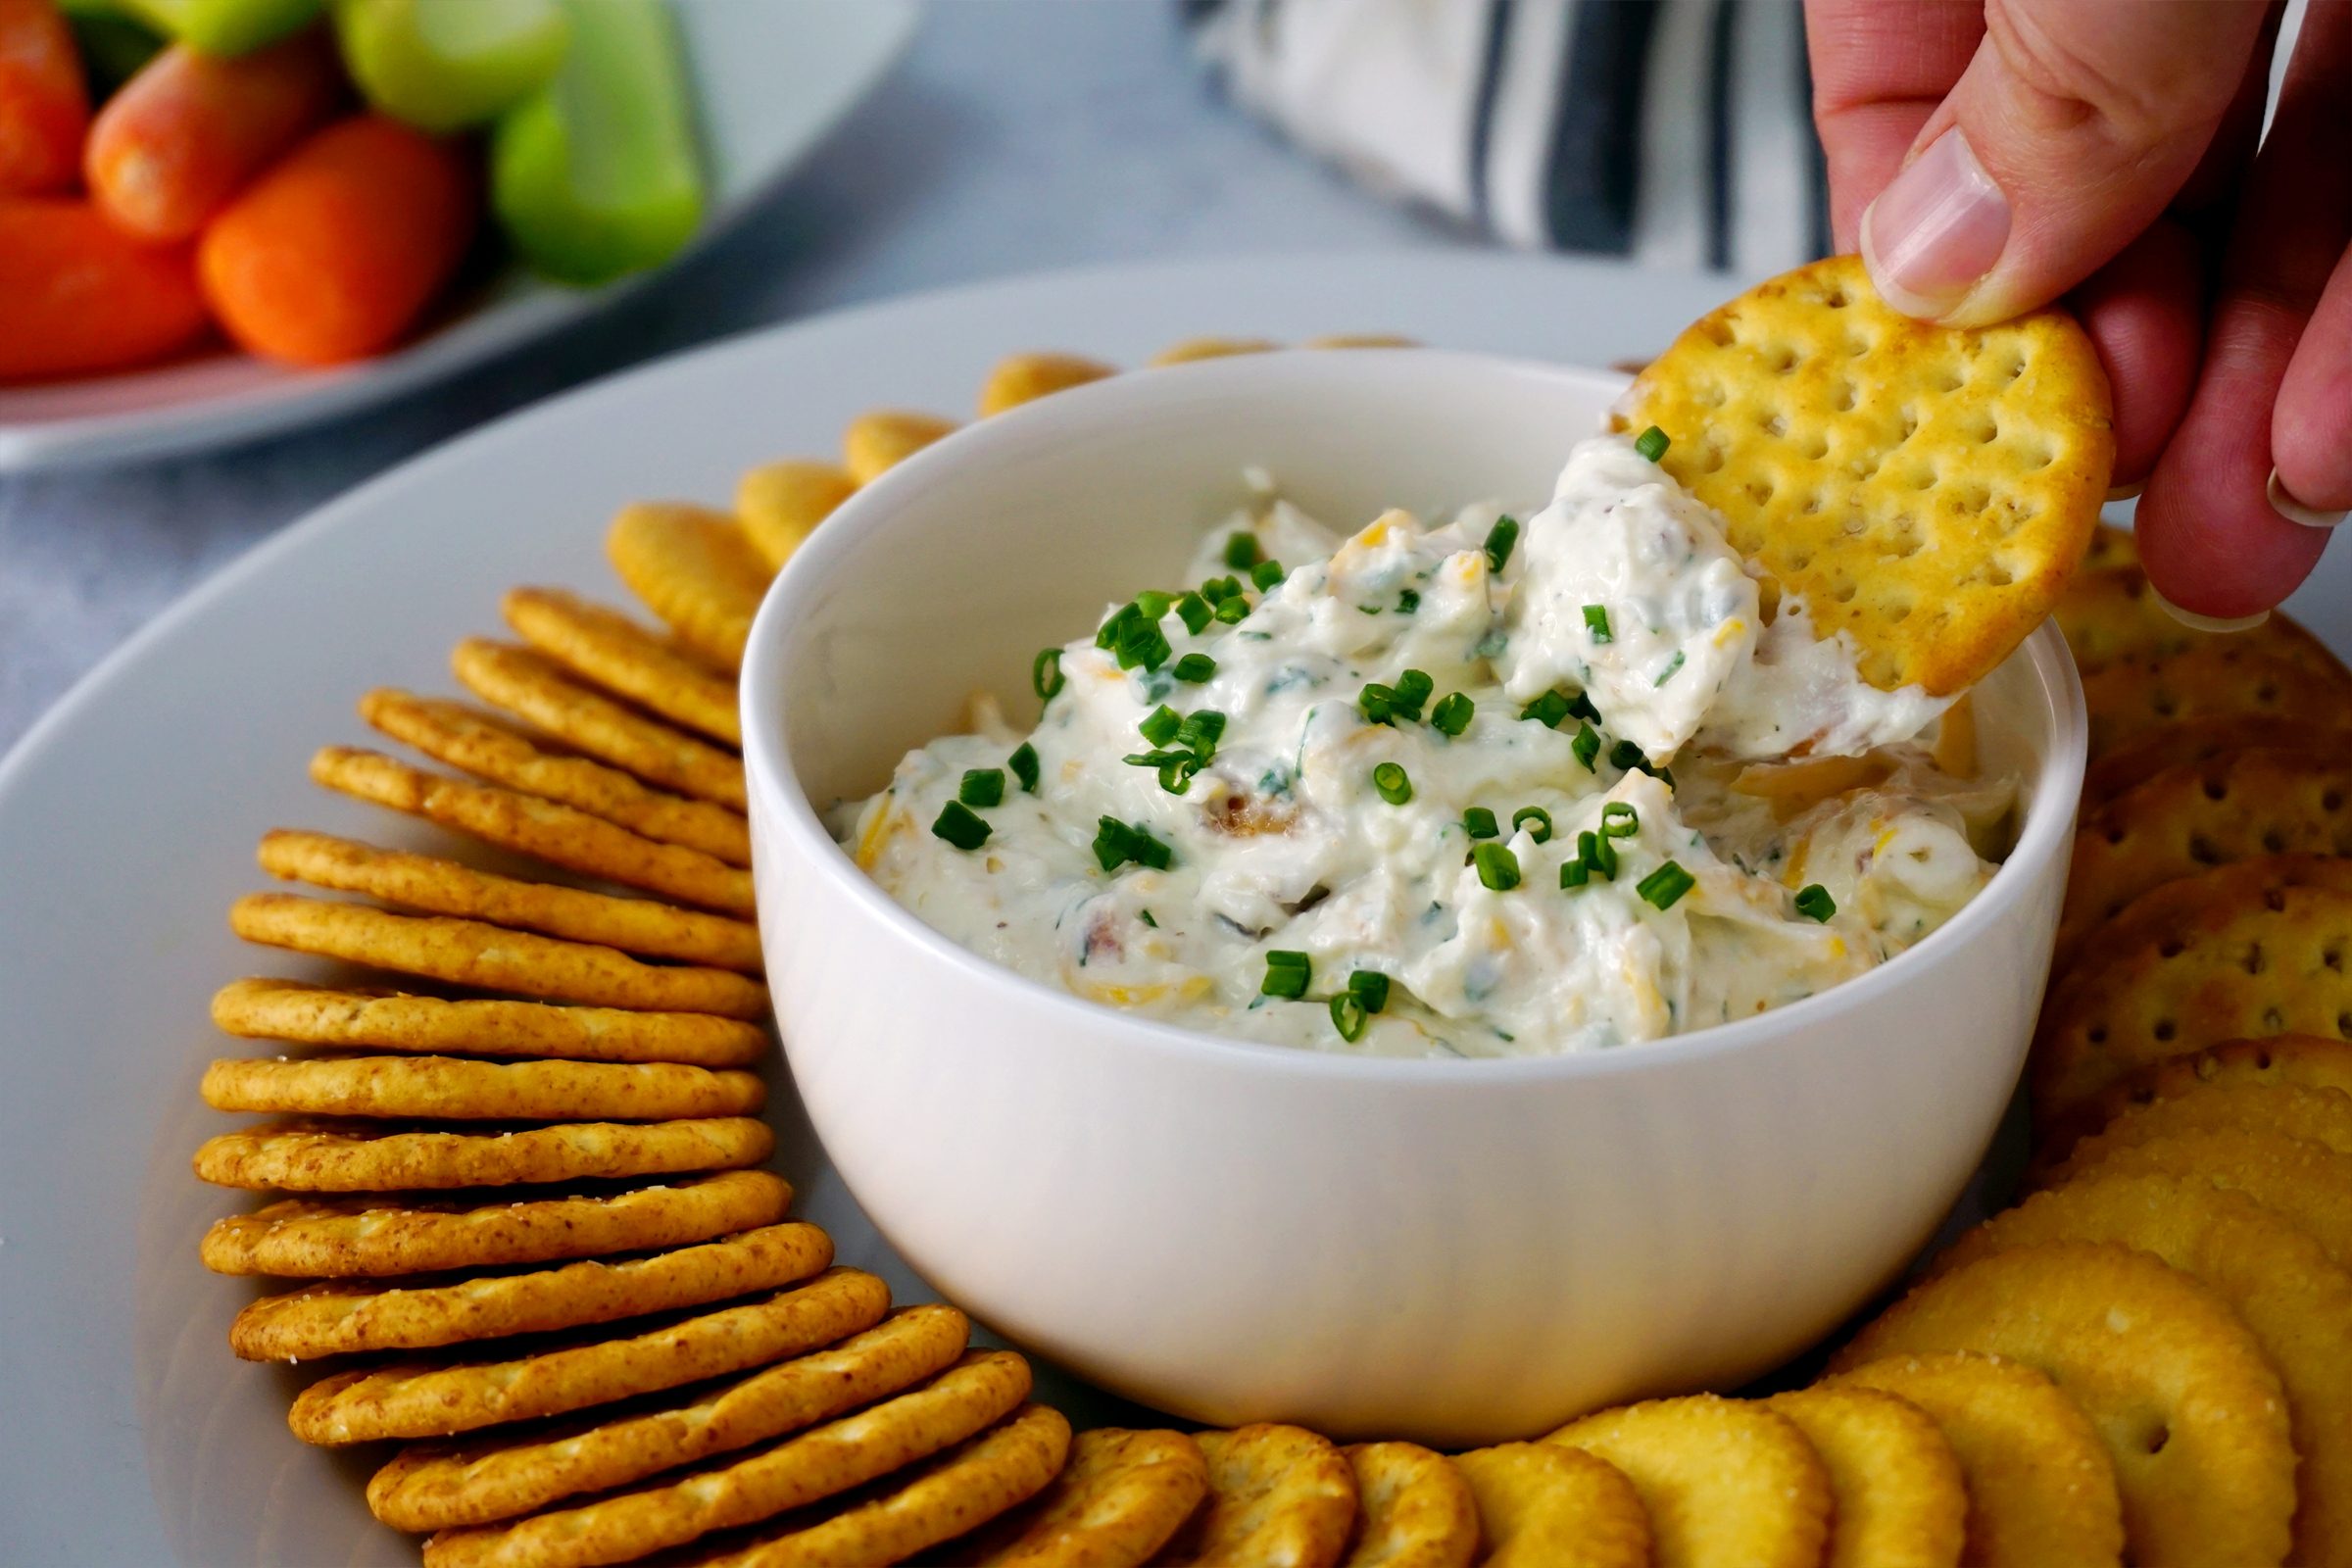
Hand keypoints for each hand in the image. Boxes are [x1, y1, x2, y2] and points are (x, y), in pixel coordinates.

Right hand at [1805, 0, 2348, 620]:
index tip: (1940, 422)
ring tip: (2233, 535)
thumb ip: (2050, 74)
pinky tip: (2330, 432)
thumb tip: (1945, 264)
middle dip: (2111, 380)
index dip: (1913, 275)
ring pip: (2254, 196)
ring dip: (2241, 392)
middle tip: (2103, 516)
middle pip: (2089, 179)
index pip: (1894, 92)